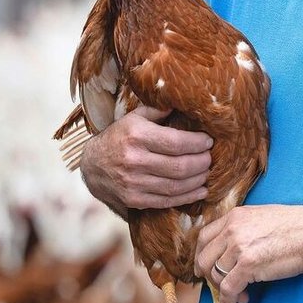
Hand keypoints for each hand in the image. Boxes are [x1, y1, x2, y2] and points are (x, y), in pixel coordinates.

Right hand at [79, 105, 212, 210]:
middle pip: (179, 166)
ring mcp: (133, 183)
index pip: (176, 142)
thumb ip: (158, 110)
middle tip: (210, 158)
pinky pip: (167, 201)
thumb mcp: (134, 118)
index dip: (197, 143)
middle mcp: (134, 160)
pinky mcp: (134, 200)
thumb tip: (184, 101)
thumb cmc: (119, 137)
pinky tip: (200, 190)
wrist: (92, 165)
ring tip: (207, 172)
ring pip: (176, 185)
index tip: (208, 141)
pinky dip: (188, 197)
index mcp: (136, 136)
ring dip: (198, 180)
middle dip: (202, 162)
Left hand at [196, 205, 302, 302]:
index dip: (201, 255)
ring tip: (240, 296)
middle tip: (220, 285)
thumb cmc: (297, 225)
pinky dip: (228, 302)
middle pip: (204, 257)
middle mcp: (232, 230)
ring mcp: (238, 247)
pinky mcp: (248, 266)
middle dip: (209, 276)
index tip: (204, 267)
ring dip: (224, 290)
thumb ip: (243, 228)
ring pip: (216, 275)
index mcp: (235, 216)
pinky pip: (228, 289)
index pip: (204, 236)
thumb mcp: (262, 216)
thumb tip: (234, 247)